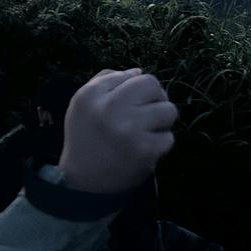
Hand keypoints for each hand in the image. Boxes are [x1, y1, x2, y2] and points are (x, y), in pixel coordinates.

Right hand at [57, 68, 177, 194]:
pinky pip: (169, 138)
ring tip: (149, 128)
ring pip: (168, 110)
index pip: (131, 74)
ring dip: (162, 119)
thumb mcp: (82, 102)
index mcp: (92, 94)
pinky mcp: (145, 151)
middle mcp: (109, 108)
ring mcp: (129, 130)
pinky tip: (146, 147)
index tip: (133, 100)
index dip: (136, 86)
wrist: (82, 180)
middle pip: (152, 85)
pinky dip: (160, 142)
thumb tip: (137, 71)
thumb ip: (105, 80)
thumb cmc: (84, 136)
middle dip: (156, 96)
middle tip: (148, 110)